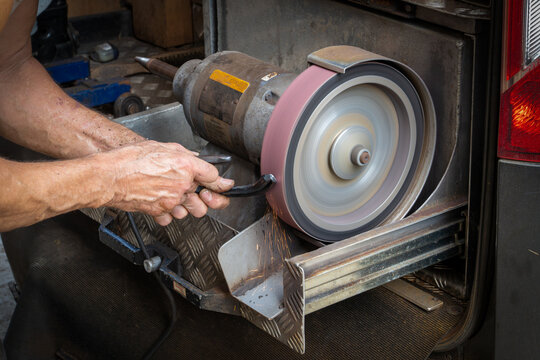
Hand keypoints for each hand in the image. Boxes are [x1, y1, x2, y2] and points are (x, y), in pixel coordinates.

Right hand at [96, 140, 233, 224]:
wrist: (109, 176)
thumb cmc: (129, 159)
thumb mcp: (160, 147)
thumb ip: (181, 154)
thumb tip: (193, 159)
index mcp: (184, 165)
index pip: (214, 177)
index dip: (222, 182)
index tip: (226, 185)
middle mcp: (181, 185)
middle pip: (206, 201)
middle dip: (207, 199)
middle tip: (202, 195)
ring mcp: (170, 201)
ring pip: (190, 211)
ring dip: (187, 206)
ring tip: (177, 196)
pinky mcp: (159, 212)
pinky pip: (171, 218)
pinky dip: (168, 213)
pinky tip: (162, 202)